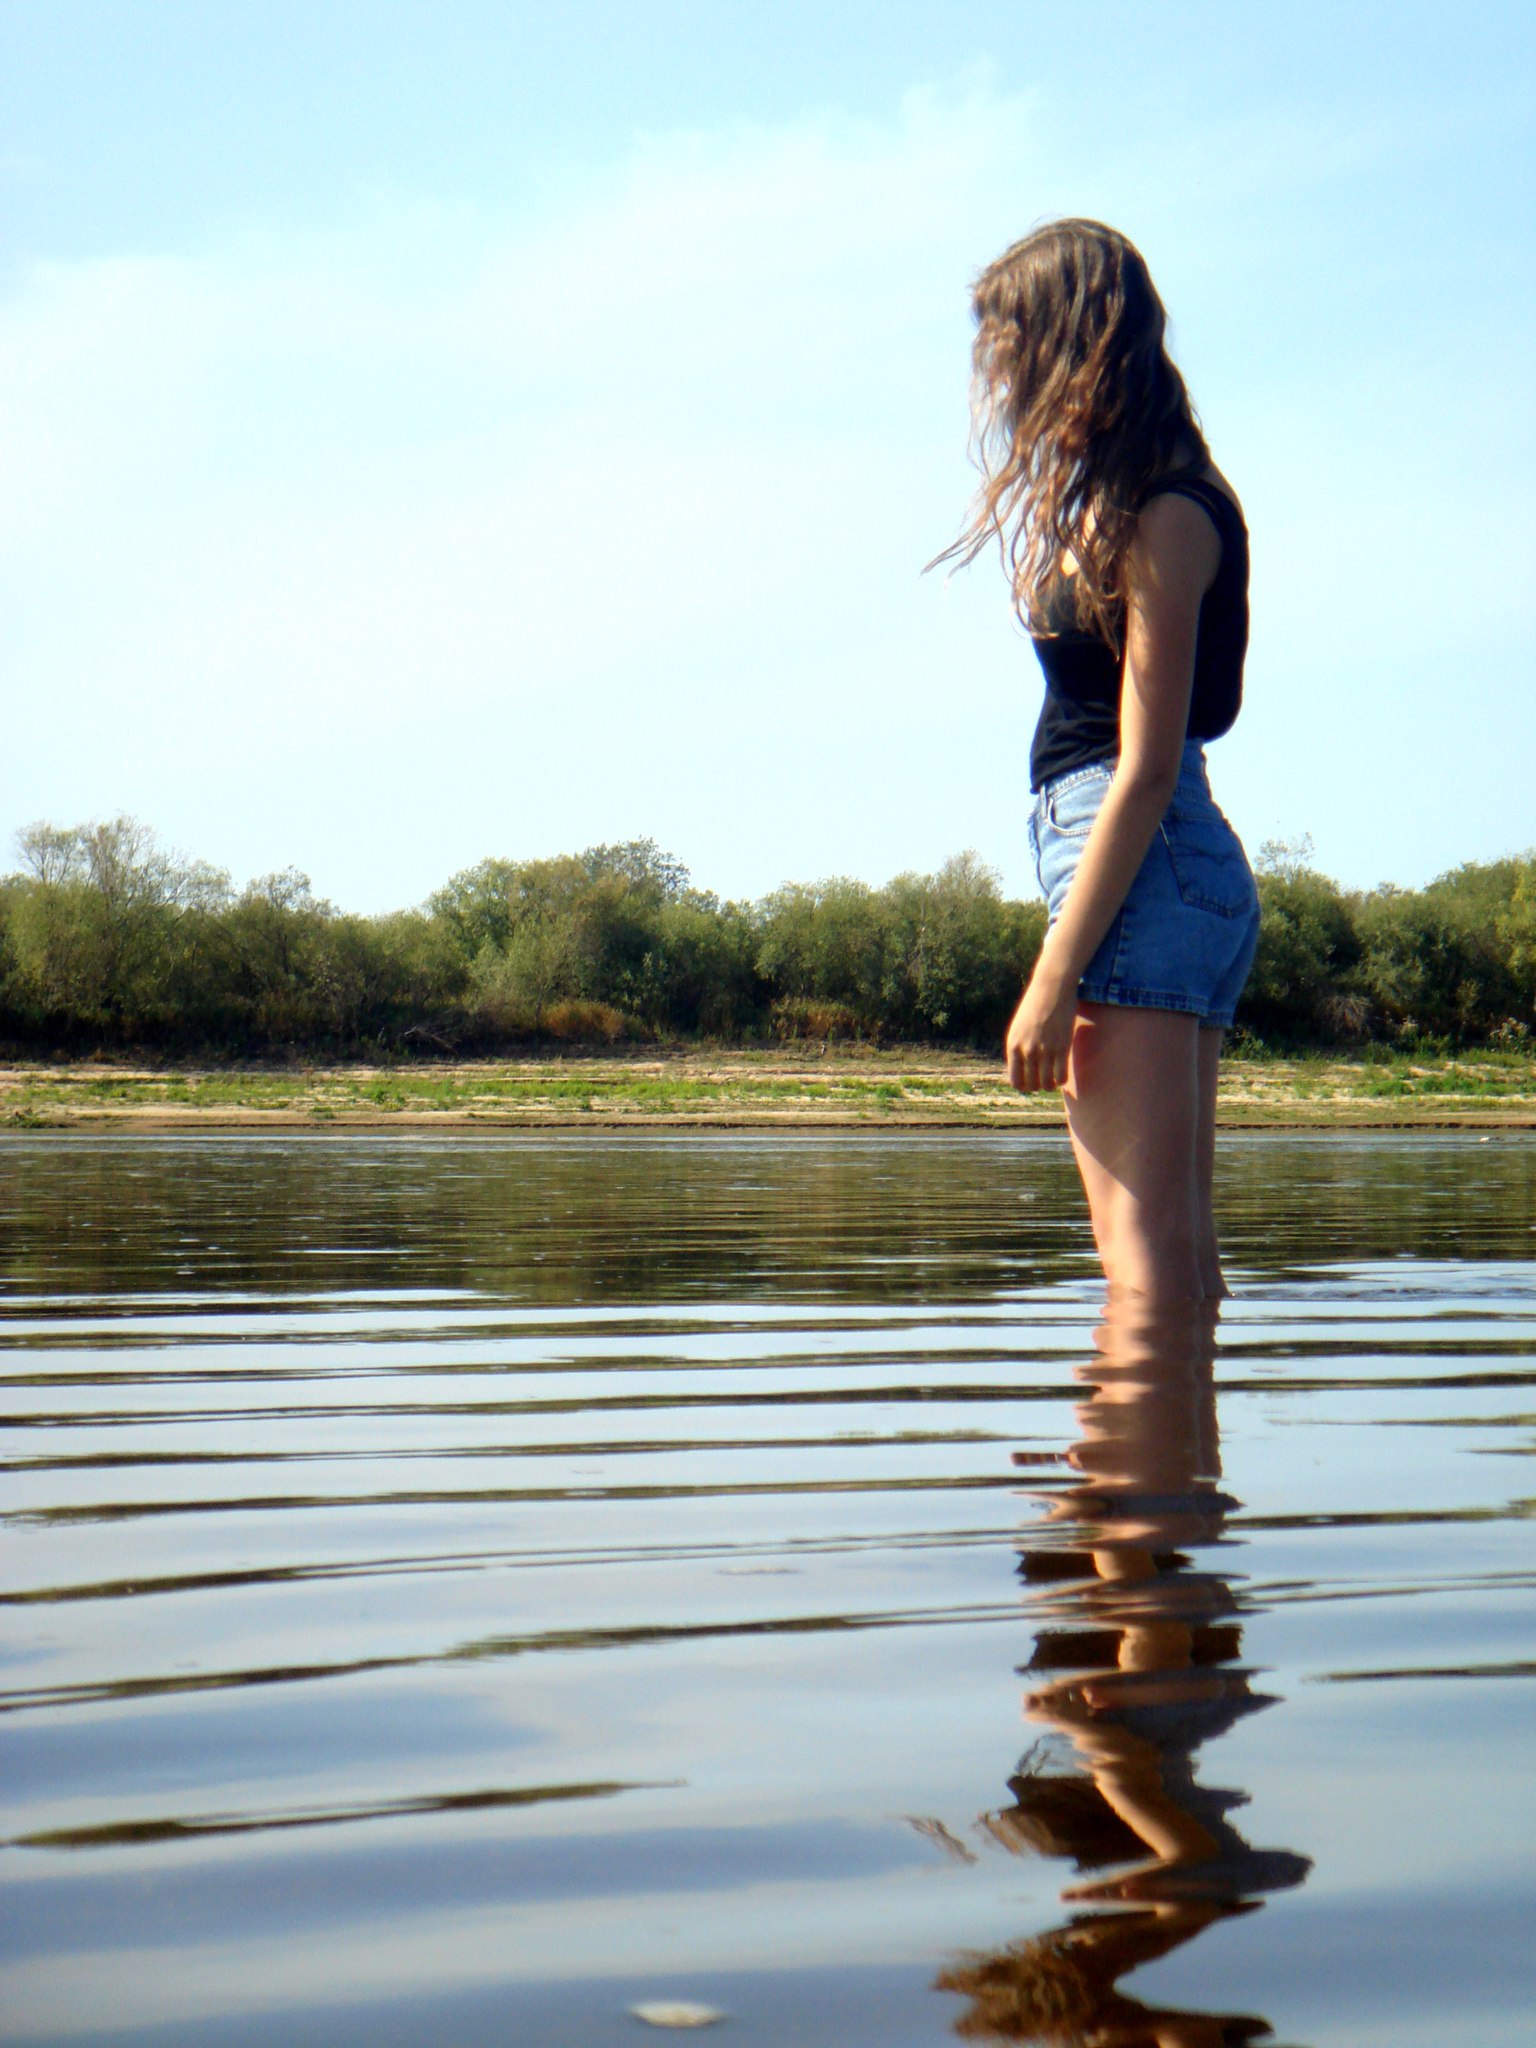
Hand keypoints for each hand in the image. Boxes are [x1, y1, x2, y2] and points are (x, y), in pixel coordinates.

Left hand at [1005, 968, 1077, 1092]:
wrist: (1052, 987)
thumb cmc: (1035, 1005)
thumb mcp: (1019, 1026)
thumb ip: (1019, 1046)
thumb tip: (1021, 1065)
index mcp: (1013, 1046)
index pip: (1015, 1080)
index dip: (1024, 1086)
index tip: (1031, 1083)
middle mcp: (1027, 1050)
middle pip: (1031, 1084)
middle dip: (1037, 1087)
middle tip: (1043, 1082)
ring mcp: (1044, 1050)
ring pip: (1046, 1083)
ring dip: (1050, 1086)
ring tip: (1053, 1082)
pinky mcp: (1061, 1047)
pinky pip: (1060, 1075)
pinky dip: (1061, 1080)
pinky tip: (1062, 1076)